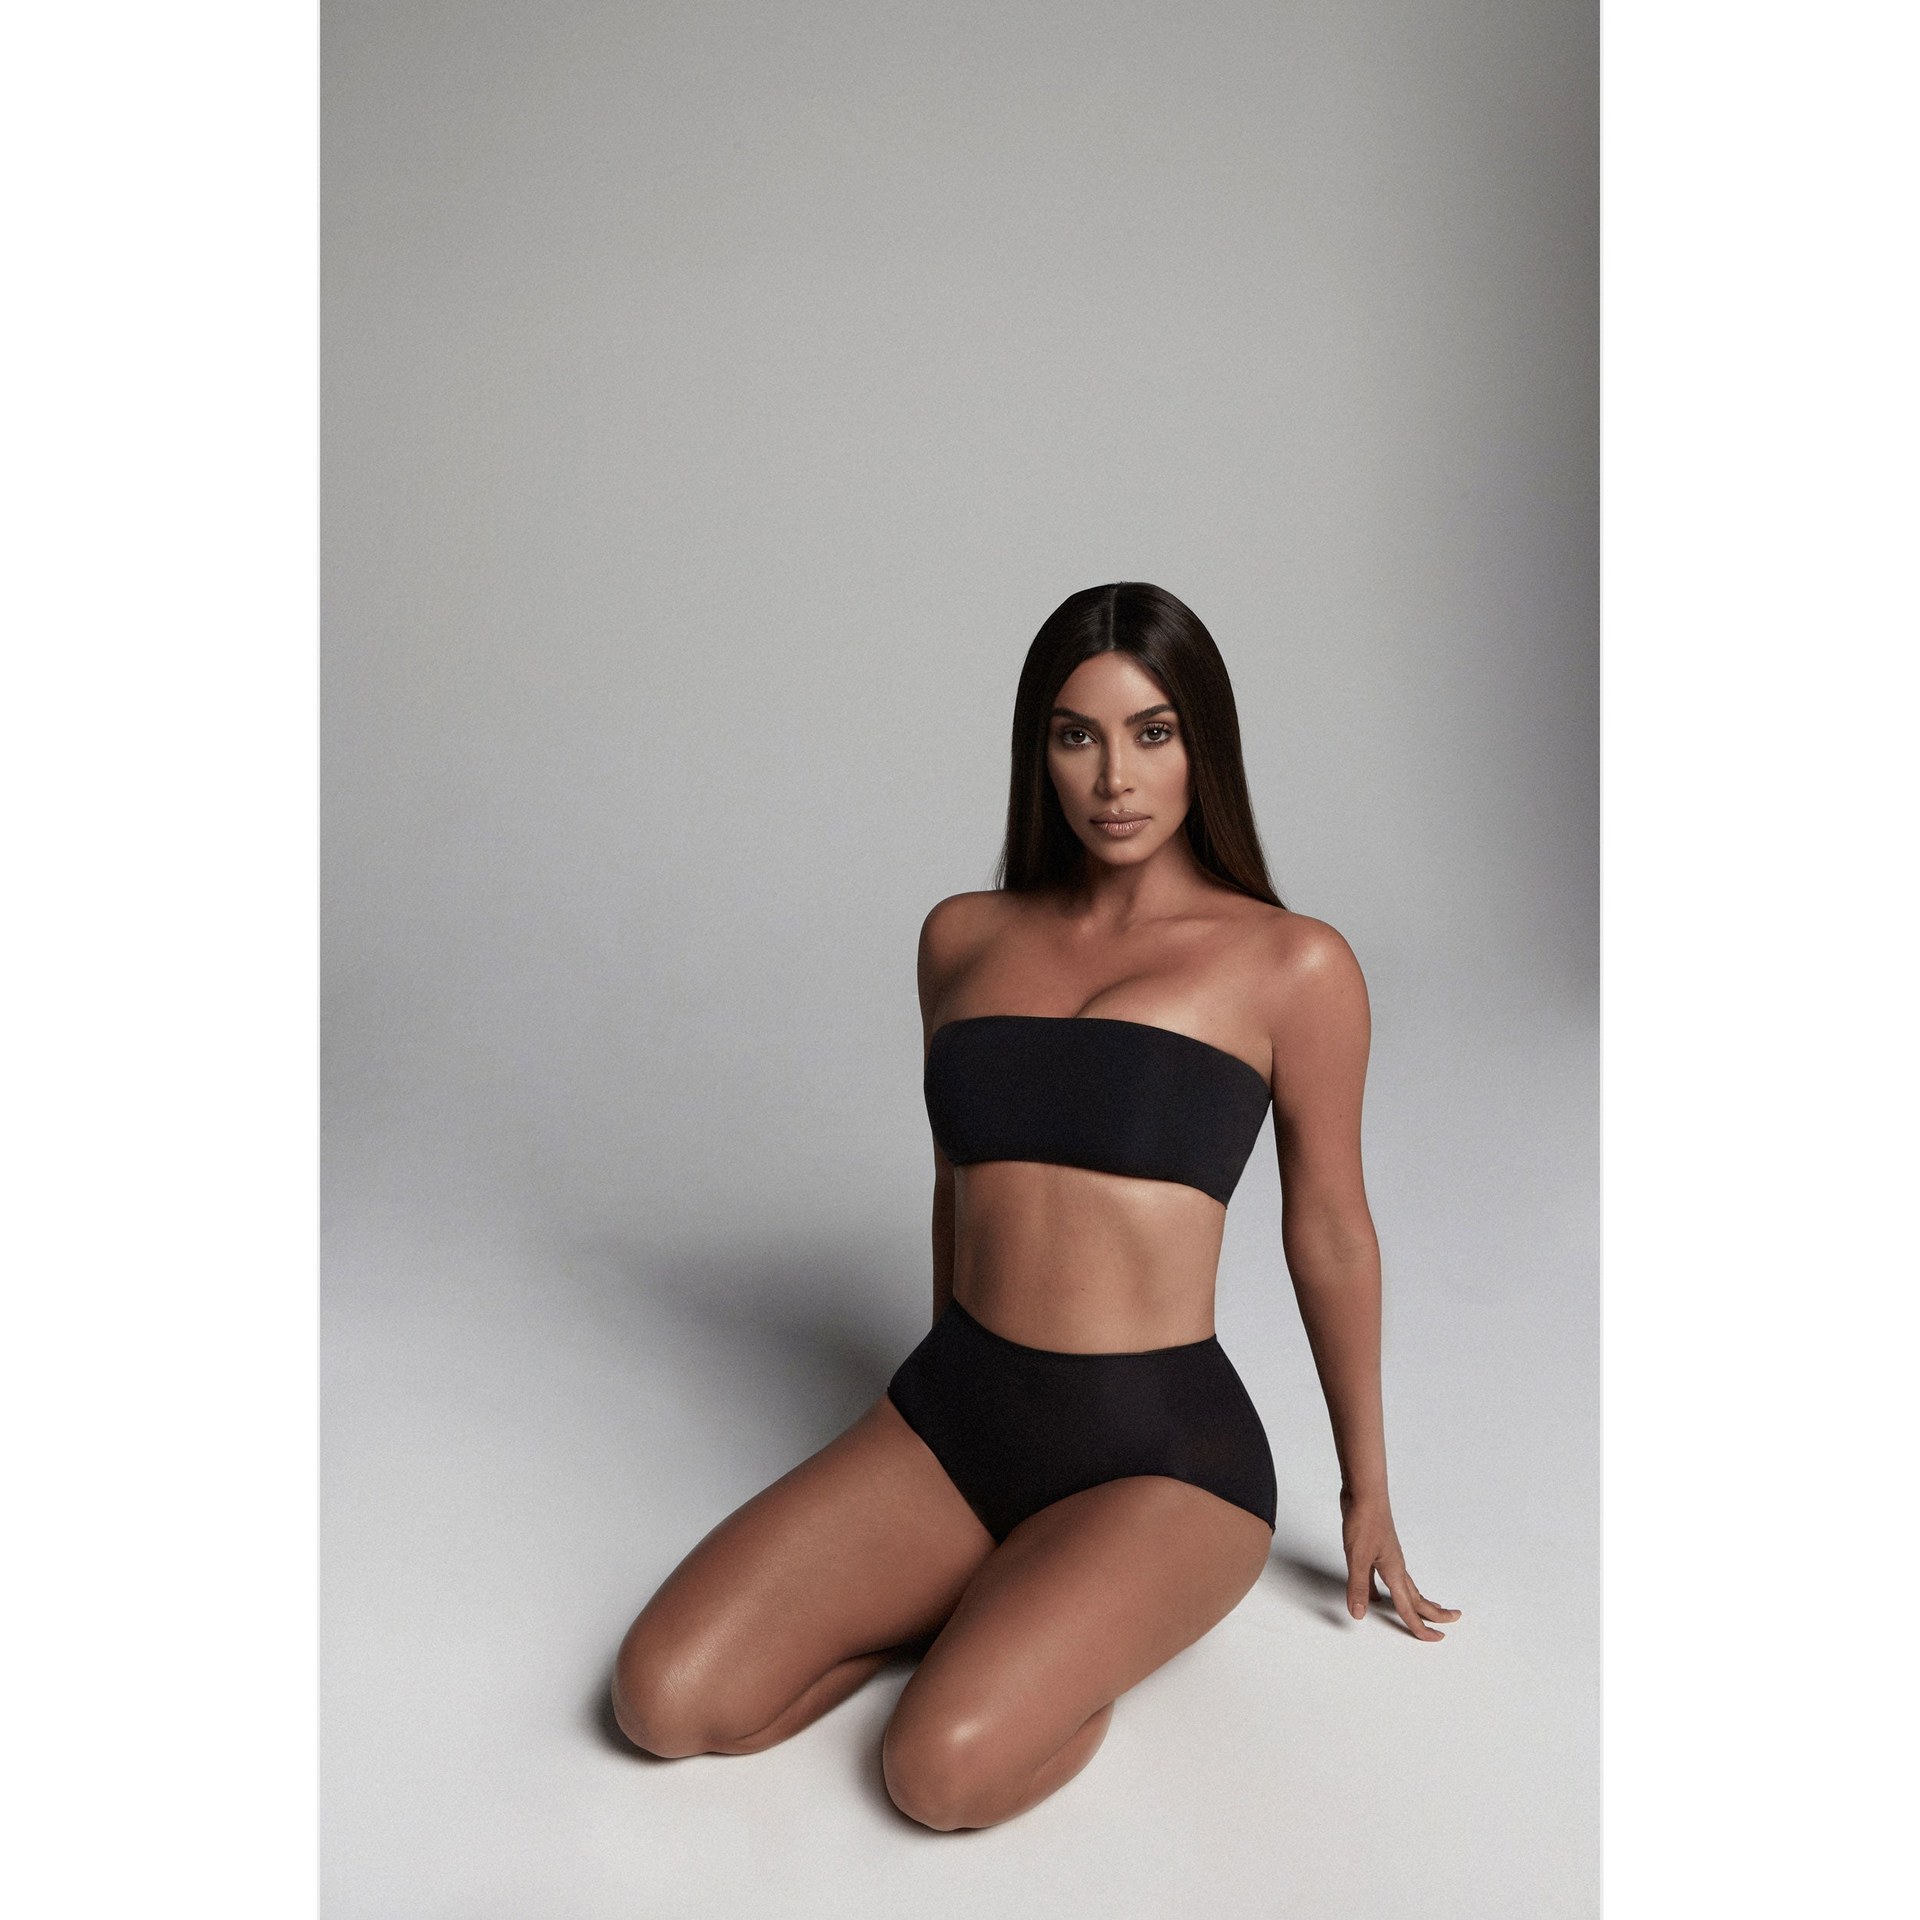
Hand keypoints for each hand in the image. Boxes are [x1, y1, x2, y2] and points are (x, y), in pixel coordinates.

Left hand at [1339, 1487, 1460, 1640]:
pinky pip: (1386, 1576)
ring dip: (1415, 1602)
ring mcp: (1389, 1556)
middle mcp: (1396, 1566)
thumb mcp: (1357, 1556)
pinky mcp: (1378, 1548)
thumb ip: (1359, 1586)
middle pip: (1418, 1598)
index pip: (1408, 1608)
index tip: (1438, 1640)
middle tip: (1451, 1623)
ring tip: (1425, 1610)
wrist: (1365, 1492)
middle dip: (1434, 1613)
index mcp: (1394, 1572)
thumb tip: (1359, 1615)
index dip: (1421, 1627)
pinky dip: (1385, 1589)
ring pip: (1405, 1587)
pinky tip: (1376, 1593)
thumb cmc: (1364, 1520)